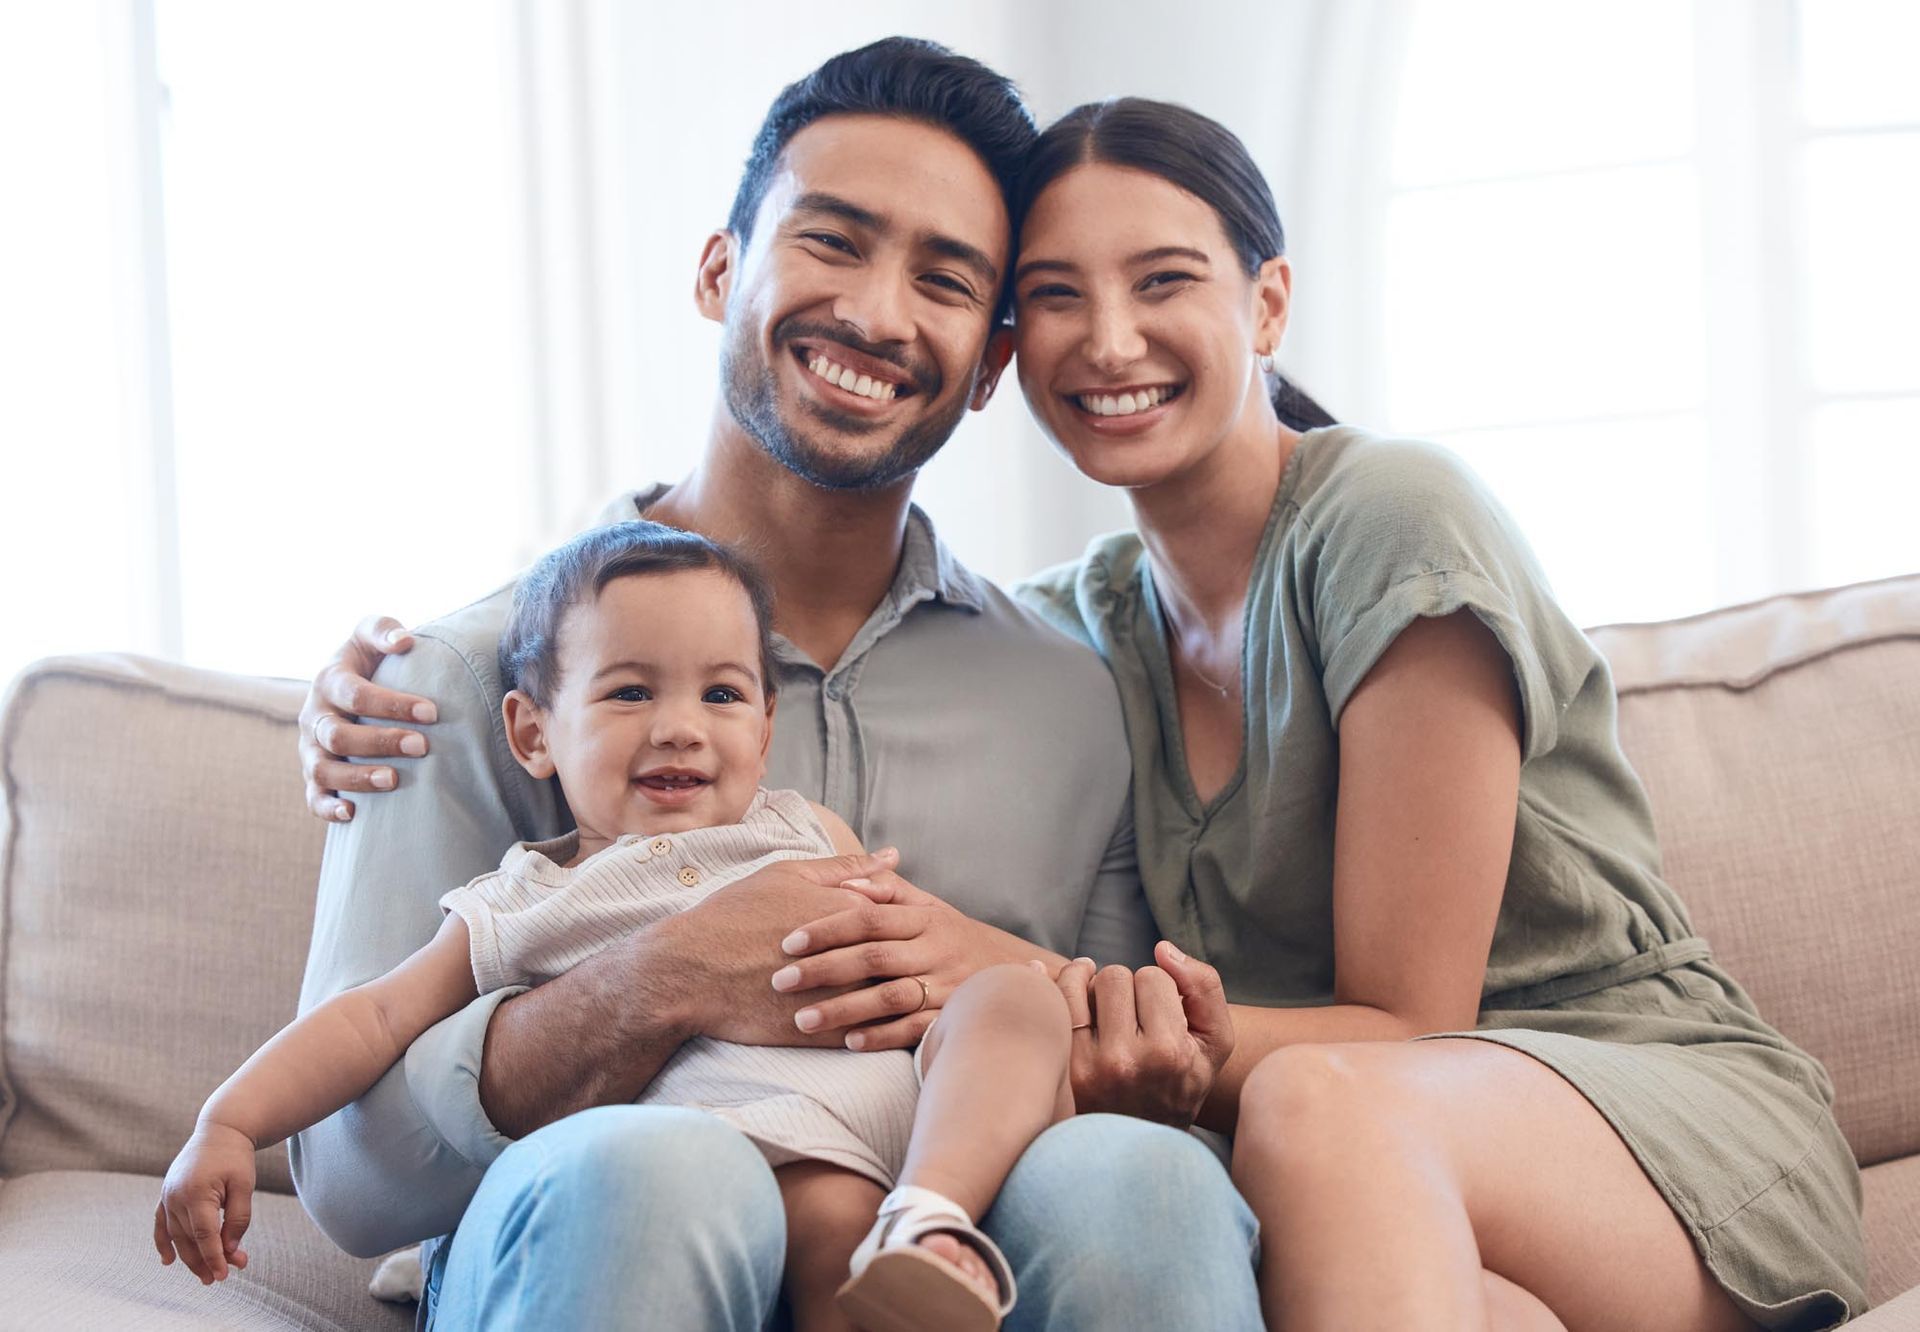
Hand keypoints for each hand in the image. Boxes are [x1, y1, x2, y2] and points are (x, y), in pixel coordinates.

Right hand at [153, 1123, 256, 1283]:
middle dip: (204, 1261)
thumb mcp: (244, 1185)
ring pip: (175, 1235)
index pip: (204, 1235)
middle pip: (188, 1239)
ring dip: (189, 1257)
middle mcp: (175, 1197)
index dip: (214, 1257)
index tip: (224, 1276)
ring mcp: (167, 1196)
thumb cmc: (236, 1158)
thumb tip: (229, 1251)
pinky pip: (160, 1224)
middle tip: (219, 1279)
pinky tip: (167, 1261)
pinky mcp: (166, 1194)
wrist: (221, 1130)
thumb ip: (238, 1219)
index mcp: (196, 1193)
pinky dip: (162, 1242)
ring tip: (205, 1275)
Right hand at [299, 615, 439, 822]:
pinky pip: (313, 797)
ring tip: (394, 781)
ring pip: (323, 769)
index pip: (356, 694)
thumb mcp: (371, 634)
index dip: (392, 704)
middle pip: (338, 735)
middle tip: (422, 746)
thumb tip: (404, 640)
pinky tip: (353, 814)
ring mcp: (310, 748)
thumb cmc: (370, 659)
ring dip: (357, 778)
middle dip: (380, 742)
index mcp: (328, 681)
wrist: (351, 685)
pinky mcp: (314, 774)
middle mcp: (314, 716)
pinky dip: (328, 808)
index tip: (432, 712)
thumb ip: (384, 629)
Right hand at [665, 849, 904, 1046]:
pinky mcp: (825, 1031)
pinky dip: (881, 1034)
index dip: (909, 926)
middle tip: (921, 967)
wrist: (692, 970)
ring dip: (906, 1002)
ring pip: (893, 1002)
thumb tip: (893, 856)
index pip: (903, 919)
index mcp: (850, 911)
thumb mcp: (789, 874)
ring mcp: (841, 996)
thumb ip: (847, 867)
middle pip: (905, 962)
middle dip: (916, 965)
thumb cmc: (736, 914)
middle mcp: (854, 954)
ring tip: (911, 1001)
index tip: (909, 932)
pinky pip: (870, 1037)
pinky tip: (882, 1029)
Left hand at [768, 869, 1050, 1050]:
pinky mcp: (951, 1020)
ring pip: (889, 997)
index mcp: (925, 919)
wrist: (1015, 976)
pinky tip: (848, 1042)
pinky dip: (882, 1036)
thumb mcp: (929, 906)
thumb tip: (846, 882)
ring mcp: (945, 987)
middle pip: (873, 958)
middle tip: (779, 981)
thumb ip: (887, 892)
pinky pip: (914, 1029)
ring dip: (844, 1009)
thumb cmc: (954, 937)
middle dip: (823, 969)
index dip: (827, 929)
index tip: (787, 942)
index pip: (869, 919)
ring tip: (802, 1021)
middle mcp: (936, 951)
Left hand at [1058, 940, 1233, 1126]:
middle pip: (1113, 976)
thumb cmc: (1181, 1084)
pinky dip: (1053, 993)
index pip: (1153, 976)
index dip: (1156, 990)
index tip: (1157, 1016)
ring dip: (1087, 989)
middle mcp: (1123, 1062)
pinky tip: (1068, 1008)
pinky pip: (1045, 1003)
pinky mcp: (1053, 1071)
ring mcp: (1082, 1069)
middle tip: (1128, 1019)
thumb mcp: (1214, 1043)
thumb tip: (1162, 949)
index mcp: (1168, 1053)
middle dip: (1122, 989)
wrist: (1142, 1148)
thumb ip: (1204, 987)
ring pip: (1075, 983)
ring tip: (1100, 1013)